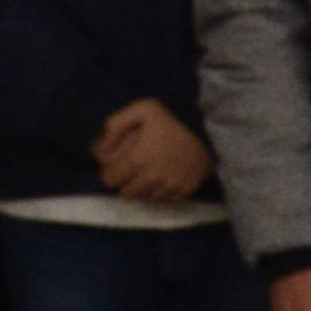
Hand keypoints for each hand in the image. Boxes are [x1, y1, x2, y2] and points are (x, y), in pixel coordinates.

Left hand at [89, 99, 213, 206]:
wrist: (210, 129)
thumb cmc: (172, 120)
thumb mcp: (142, 109)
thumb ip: (115, 123)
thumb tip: (100, 146)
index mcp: (138, 159)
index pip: (109, 180)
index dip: (111, 172)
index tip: (118, 164)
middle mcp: (152, 178)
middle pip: (125, 194)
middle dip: (125, 182)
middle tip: (133, 170)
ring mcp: (169, 187)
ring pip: (144, 199)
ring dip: (143, 189)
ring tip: (150, 173)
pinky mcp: (184, 192)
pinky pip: (163, 200)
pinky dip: (161, 192)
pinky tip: (165, 177)